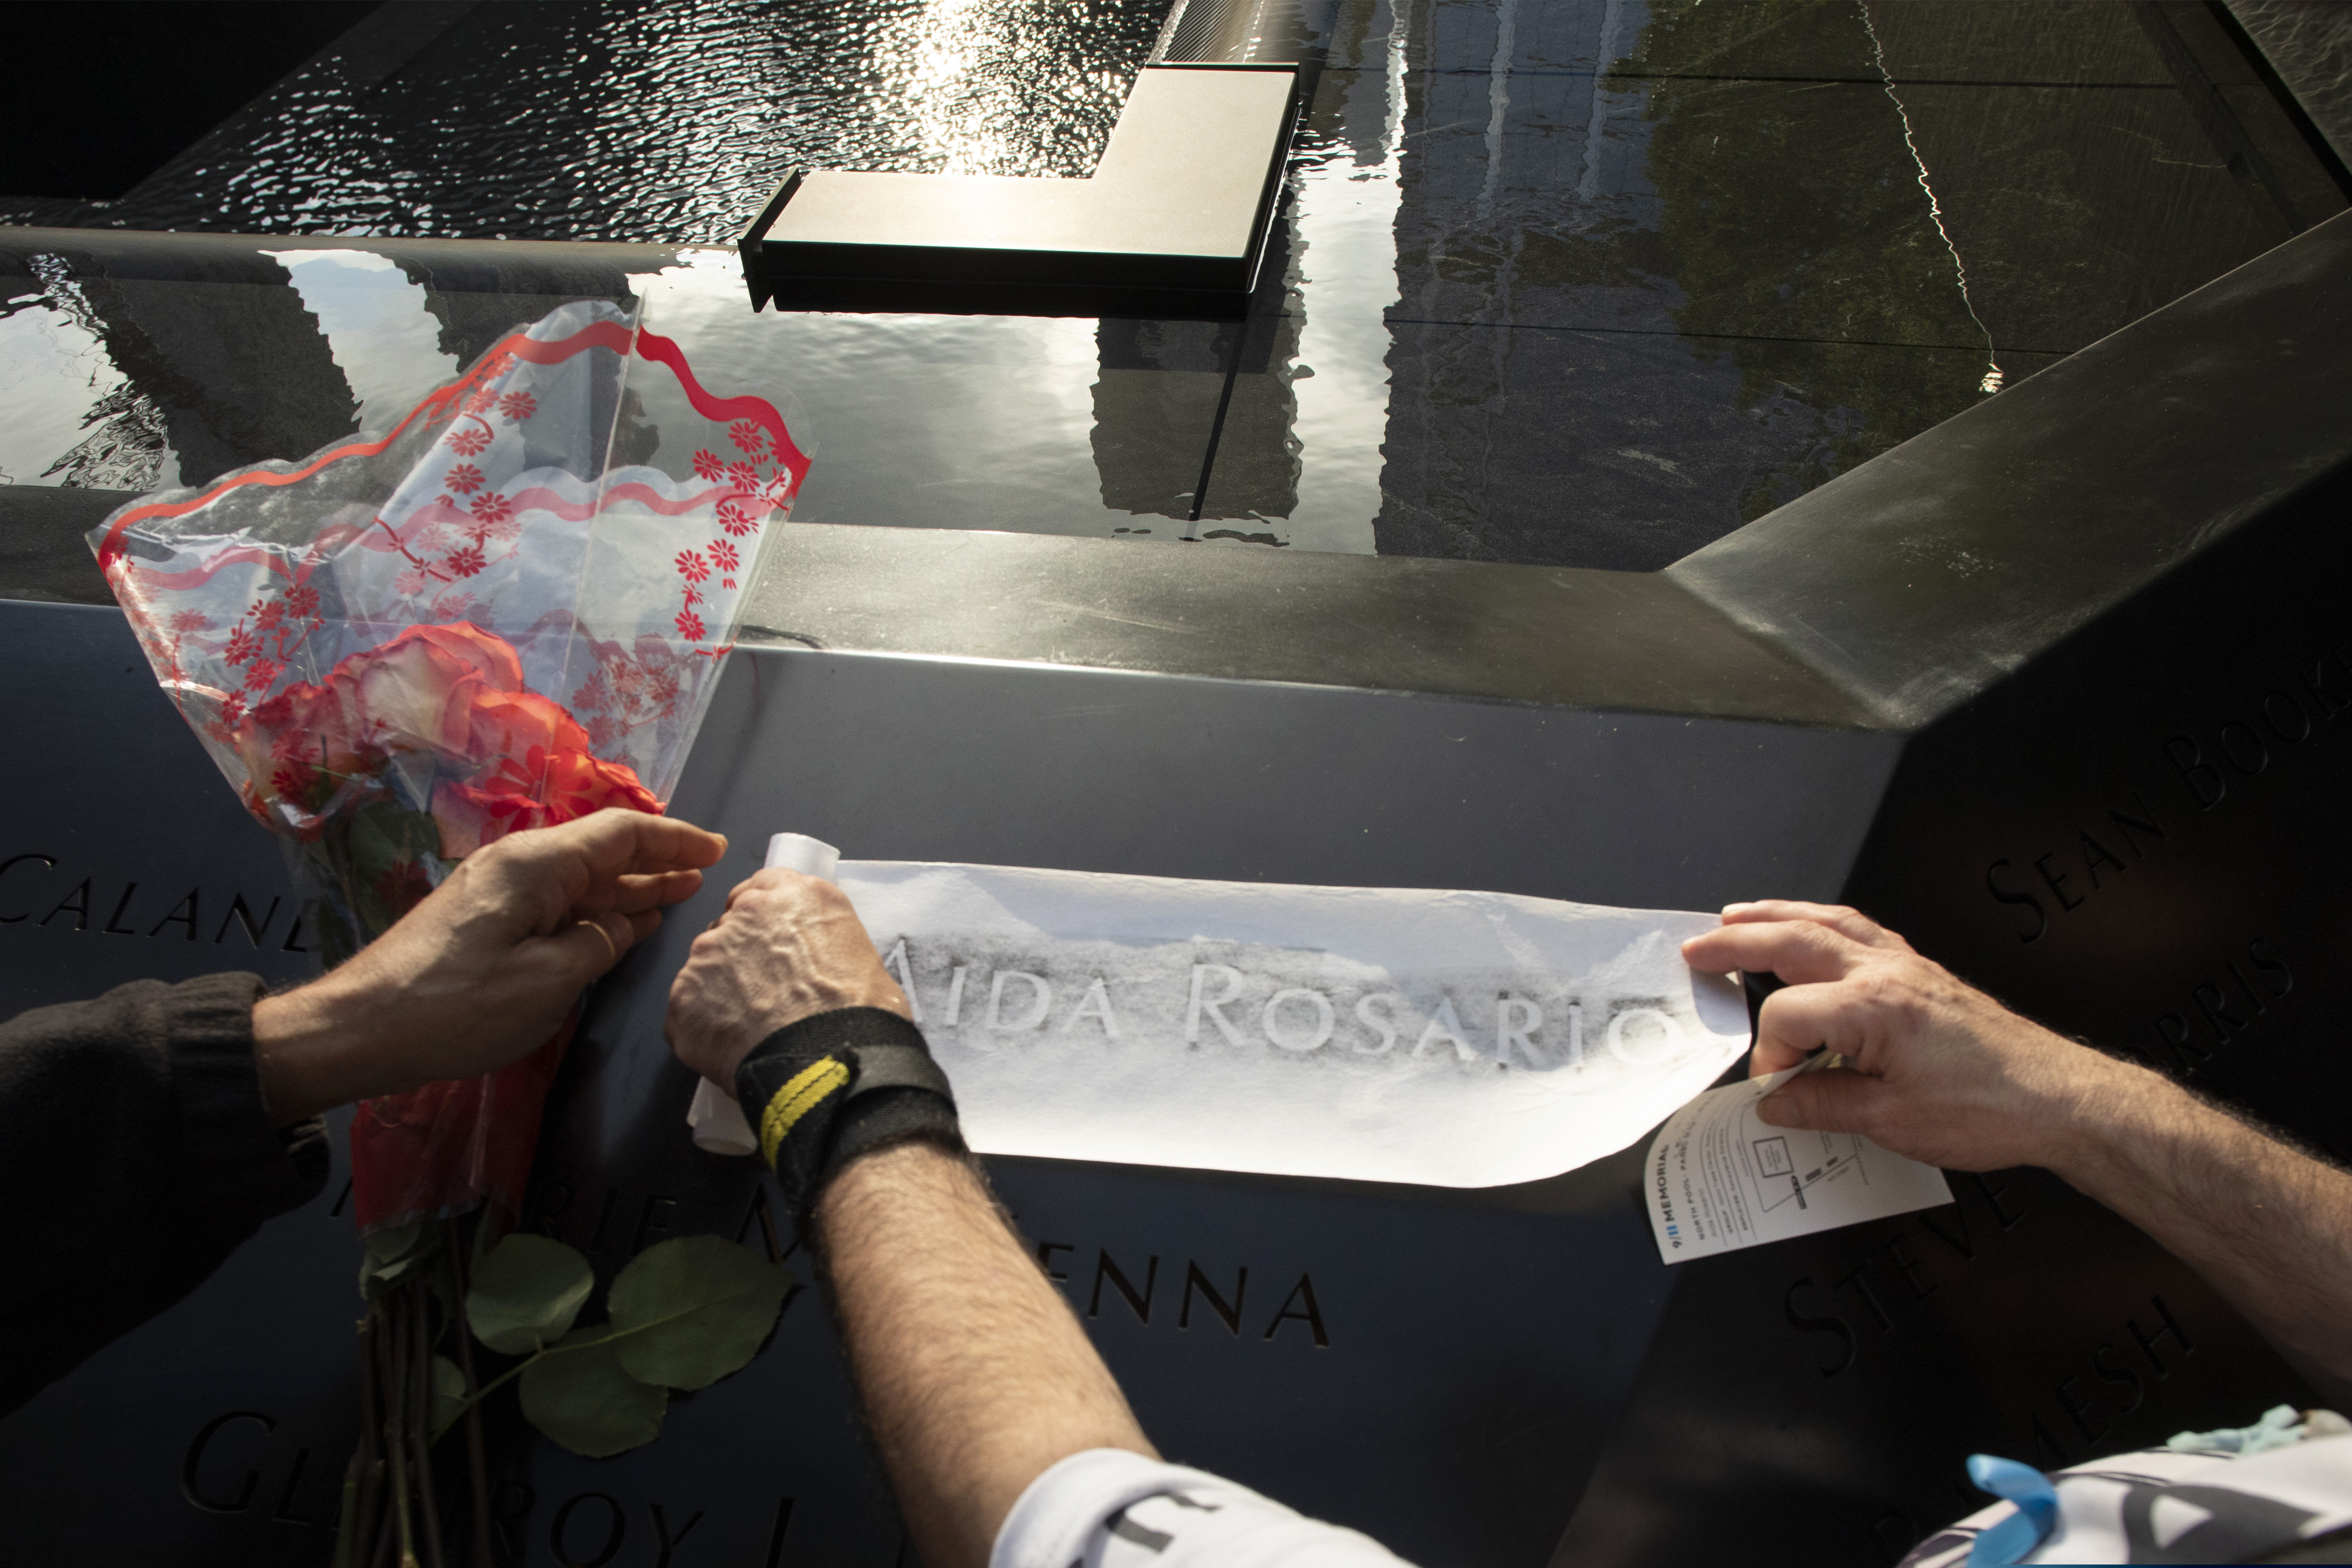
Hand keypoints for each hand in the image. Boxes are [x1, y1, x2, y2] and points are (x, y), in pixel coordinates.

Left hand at [253, 809, 726, 1124]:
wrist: (360, 1028)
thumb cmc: (456, 1006)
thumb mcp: (546, 983)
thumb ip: (598, 945)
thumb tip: (624, 924)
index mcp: (534, 866)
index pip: (619, 834)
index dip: (672, 839)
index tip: (714, 849)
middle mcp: (516, 865)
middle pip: (600, 850)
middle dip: (656, 859)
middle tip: (705, 870)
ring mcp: (497, 891)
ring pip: (578, 878)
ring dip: (628, 886)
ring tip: (676, 892)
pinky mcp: (484, 919)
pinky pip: (555, 901)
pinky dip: (595, 909)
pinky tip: (620, 922)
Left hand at [665, 868, 909, 1089]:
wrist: (829, 1060)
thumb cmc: (857, 1014)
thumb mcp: (861, 953)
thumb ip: (821, 938)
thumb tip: (809, 961)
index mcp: (794, 894)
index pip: (763, 889)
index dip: (766, 922)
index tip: (773, 945)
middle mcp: (745, 914)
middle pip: (730, 928)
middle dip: (742, 957)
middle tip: (768, 994)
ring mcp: (707, 954)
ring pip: (706, 969)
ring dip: (722, 991)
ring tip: (754, 1029)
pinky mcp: (683, 997)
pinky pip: (688, 1011)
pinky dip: (705, 1028)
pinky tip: (734, 1048)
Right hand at [1678, 900, 2128, 1172]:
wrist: (2058, 1098)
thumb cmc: (1990, 1108)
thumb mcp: (1891, 1120)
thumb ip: (1821, 1105)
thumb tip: (1776, 1101)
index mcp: (1873, 1008)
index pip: (1788, 1018)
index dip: (1770, 1058)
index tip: (1774, 1089)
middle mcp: (1887, 973)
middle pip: (1794, 940)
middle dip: (1737, 942)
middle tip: (1698, 949)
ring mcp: (1908, 966)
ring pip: (1828, 922)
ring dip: (1776, 916)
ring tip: (1738, 918)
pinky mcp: (1924, 973)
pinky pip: (1862, 931)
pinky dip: (1825, 923)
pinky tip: (1811, 931)